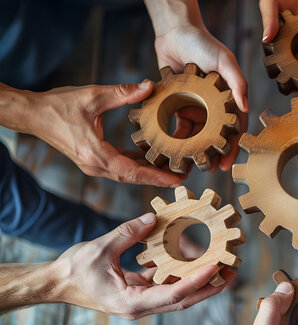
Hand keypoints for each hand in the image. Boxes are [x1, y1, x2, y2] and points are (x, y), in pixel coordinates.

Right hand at [23, 82, 183, 186]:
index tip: (175, 181)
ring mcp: (92, 164)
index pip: (132, 172)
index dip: (156, 177)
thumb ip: (122, 93)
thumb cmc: (57, 106)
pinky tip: (149, 157)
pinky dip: (135, 164)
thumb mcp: (93, 96)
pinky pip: (118, 166)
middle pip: (132, 177)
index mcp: (95, 154)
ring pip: (125, 173)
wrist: (32, 114)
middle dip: (157, 178)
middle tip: (181, 179)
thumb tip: (149, 86)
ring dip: (147, 172)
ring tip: (170, 169)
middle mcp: (94, 165)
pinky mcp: (91, 159)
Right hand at [51, 213, 234, 319]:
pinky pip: (165, 284)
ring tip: (221, 265)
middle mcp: (140, 307)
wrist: (55, 284)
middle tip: (232, 271)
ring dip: (198, 280)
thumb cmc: (73, 271)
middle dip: (209, 286)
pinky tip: (192, 258)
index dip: (197, 281)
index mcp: (131, 302)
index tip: (216, 267)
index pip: (172, 295)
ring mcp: (140, 301)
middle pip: (183, 299)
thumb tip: (152, 219)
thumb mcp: (100, 249)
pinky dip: (180, 273)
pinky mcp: (139, 293)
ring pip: (177, 293)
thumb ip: (128, 233)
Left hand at [153, 23, 248, 170]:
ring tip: (187, 166)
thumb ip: (237, 81)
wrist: (175, 31)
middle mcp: (212, 106)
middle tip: (207, 172)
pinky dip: (172, 137)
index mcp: (227, 99)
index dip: (232, 148)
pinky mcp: (175, 104)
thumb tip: (246, 107)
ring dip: (191, 151)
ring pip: (194, 135)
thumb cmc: (203, 42)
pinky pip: (174, 125)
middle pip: (214, 137)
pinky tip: (168, 150)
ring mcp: (193, 106)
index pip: (234, 129)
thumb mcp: (224, 60)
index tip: (227, 164)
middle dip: (212, 156)